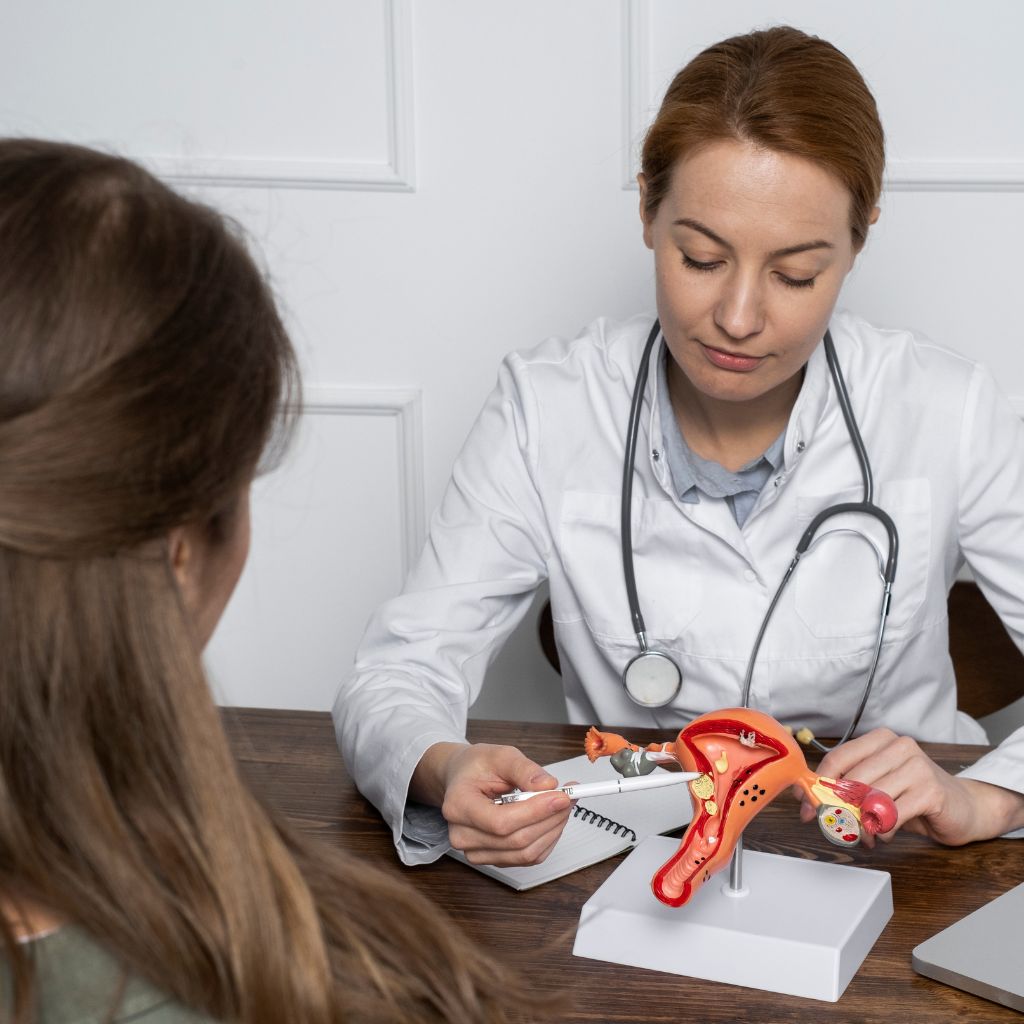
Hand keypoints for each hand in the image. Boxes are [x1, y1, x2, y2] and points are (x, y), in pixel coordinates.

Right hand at [415, 741, 572, 866]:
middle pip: (516, 840)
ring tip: (563, 806)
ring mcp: (476, 851)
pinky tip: (552, 820)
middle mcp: (462, 835)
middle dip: (550, 819)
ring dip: (552, 830)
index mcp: (458, 805)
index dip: (535, 812)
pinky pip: (527, 858)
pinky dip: (546, 839)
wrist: (463, 779)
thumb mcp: (499, 755)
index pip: (501, 822)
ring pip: (525, 853)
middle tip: (569, 797)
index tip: (561, 797)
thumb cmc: (477, 766)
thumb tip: (547, 786)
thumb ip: (524, 769)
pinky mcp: (492, 858)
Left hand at [796, 727, 1023, 845]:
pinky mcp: (930, 791)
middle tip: (838, 828)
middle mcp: (899, 746)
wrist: (965, 807)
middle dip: (838, 810)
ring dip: (861, 825)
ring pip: (869, 800)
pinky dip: (882, 831)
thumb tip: (803, 797)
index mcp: (880, 739)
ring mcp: (917, 767)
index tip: (807, 808)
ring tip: (866, 834)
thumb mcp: (876, 786)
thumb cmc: (914, 796)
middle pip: (851, 781)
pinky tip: (886, 833)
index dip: (818, 786)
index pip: (837, 759)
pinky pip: (891, 815)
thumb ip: (844, 787)